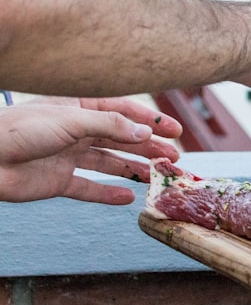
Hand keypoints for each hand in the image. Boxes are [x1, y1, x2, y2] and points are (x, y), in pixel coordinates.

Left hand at [0, 97, 182, 203]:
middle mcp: (76, 130)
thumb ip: (111, 126)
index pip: (123, 111)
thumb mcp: (72, 120)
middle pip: (121, 138)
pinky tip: (128, 197)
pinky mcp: (58, 181)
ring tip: (159, 175)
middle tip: (174, 157)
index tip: (174, 131)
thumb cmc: (22, 130)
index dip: (151, 120)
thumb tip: (146, 132)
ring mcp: (68, 156)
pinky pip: (89, 188)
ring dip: (135, 168)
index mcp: (79, 107)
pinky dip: (108, 193)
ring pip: (110, 162)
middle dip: (149, 147)